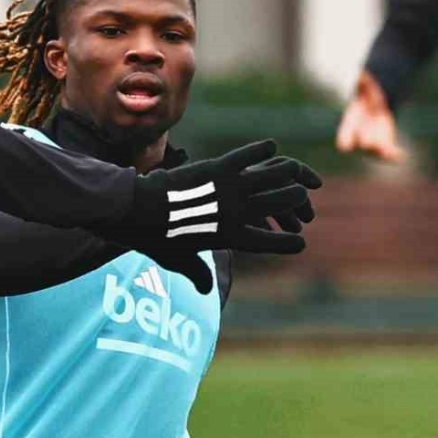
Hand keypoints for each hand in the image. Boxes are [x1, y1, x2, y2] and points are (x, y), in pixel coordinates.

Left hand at [126, 140, 321, 292]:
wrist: (136, 211)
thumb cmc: (155, 239)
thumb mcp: (178, 259)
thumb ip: (197, 273)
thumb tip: (206, 290)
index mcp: (230, 237)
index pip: (270, 243)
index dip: (287, 244)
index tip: (300, 244)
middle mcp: (237, 212)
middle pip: (281, 203)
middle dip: (296, 199)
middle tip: (301, 195)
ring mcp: (229, 188)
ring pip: (272, 176)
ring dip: (286, 172)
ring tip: (291, 170)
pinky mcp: (217, 167)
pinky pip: (247, 156)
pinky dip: (260, 150)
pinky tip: (270, 147)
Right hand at [336, 71, 406, 162]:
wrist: (373, 105)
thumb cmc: (365, 93)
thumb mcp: (363, 85)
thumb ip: (362, 82)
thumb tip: (361, 73)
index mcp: (350, 123)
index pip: (344, 135)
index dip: (345, 139)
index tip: (344, 146)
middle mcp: (359, 135)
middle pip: (362, 142)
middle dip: (366, 142)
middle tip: (370, 144)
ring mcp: (371, 141)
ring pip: (376, 150)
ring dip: (381, 152)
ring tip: (388, 153)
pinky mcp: (384, 143)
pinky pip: (388, 152)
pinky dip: (394, 155)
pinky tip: (402, 156)